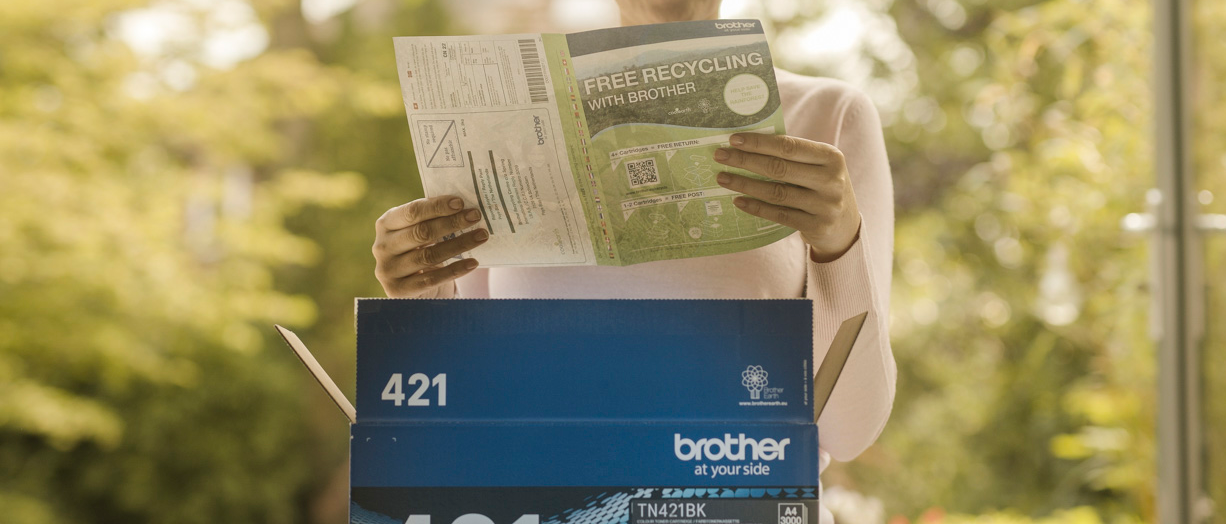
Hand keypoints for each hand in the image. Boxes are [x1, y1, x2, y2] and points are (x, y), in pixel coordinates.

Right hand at [372, 195, 488, 297]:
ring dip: (459, 244)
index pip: (412, 212)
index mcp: (386, 224)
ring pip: (429, 256)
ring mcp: (387, 270)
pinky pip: (432, 280)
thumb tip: (464, 206)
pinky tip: (473, 262)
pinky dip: (455, 270)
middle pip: (421, 232)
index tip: (460, 203)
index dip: (436, 207)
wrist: (414, 286)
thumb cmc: (421, 249)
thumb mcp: (420, 231)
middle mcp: (382, 246)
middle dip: (452, 223)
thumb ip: (433, 218)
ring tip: (481, 236)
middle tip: (475, 216)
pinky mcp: (398, 291)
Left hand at [713, 133, 861, 261]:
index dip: (759, 143)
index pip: (789, 146)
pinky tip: (738, 200)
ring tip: (723, 178)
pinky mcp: (816, 226)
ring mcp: (825, 205)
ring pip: (776, 192)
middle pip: (779, 168)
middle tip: (721, 156)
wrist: (845, 225)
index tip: (733, 139)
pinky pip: (779, 214)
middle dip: (745, 161)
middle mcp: (831, 180)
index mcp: (831, 157)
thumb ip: (792, 156)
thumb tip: (748, 144)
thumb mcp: (818, 166)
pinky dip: (756, 207)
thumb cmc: (822, 186)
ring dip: (745, 185)